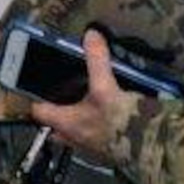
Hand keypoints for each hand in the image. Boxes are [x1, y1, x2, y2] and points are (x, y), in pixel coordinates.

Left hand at [29, 30, 133, 160]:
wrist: (147, 149)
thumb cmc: (117, 123)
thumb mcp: (105, 87)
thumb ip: (97, 60)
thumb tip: (90, 35)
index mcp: (65, 123)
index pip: (39, 111)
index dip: (37, 97)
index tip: (39, 86)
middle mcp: (73, 137)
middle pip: (55, 124)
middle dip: (58, 110)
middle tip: (64, 93)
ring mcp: (89, 146)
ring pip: (74, 131)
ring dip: (78, 118)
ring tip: (87, 99)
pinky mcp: (106, 149)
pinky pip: (94, 135)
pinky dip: (97, 124)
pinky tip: (109, 112)